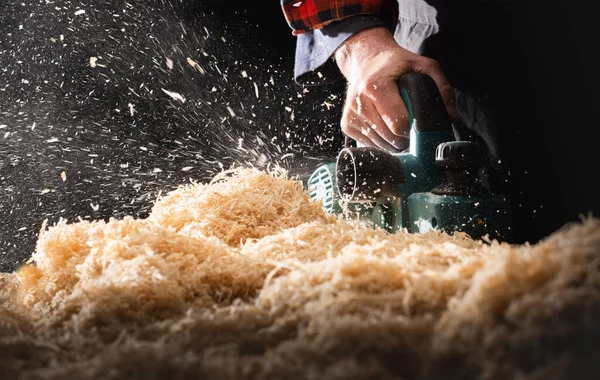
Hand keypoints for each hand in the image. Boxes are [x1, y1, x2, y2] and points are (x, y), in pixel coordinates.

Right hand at [334, 27, 455, 151]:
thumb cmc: (395, 64)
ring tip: (397, 123)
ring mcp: (351, 115)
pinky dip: (382, 141)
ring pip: (381, 145)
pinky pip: (370, 145)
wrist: (365, 60)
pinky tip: (384, 125)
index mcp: (376, 87)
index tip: (419, 124)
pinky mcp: (347, 125)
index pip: (398, 125)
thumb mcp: (423, 66)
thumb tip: (450, 118)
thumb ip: (441, 89)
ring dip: (394, 141)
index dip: (414, 129)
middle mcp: (359, 103)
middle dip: (406, 137)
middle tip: (411, 125)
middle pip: (391, 139)